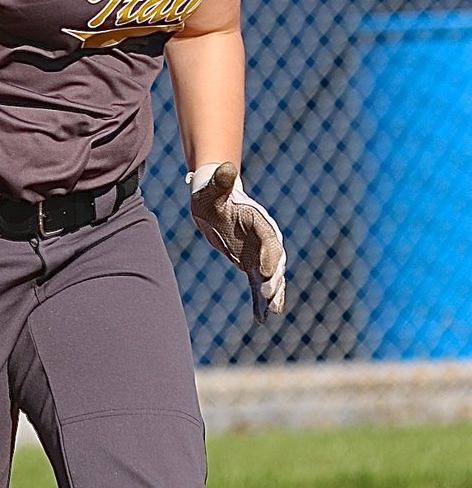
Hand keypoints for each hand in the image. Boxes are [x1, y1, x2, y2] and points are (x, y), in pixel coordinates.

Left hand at [188, 162, 286, 323]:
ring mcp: (260, 253)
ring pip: (271, 278)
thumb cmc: (211, 192)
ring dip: (273, 295)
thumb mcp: (212, 189)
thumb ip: (221, 182)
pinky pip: (259, 286)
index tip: (264, 272)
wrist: (213, 200)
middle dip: (274, 280)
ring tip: (273, 312)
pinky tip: (262, 320)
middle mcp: (265, 238)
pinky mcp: (253, 265)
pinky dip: (261, 302)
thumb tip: (225, 168)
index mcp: (258, 220)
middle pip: (275, 261)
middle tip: (270, 297)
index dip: (269, 255)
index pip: (269, 239)